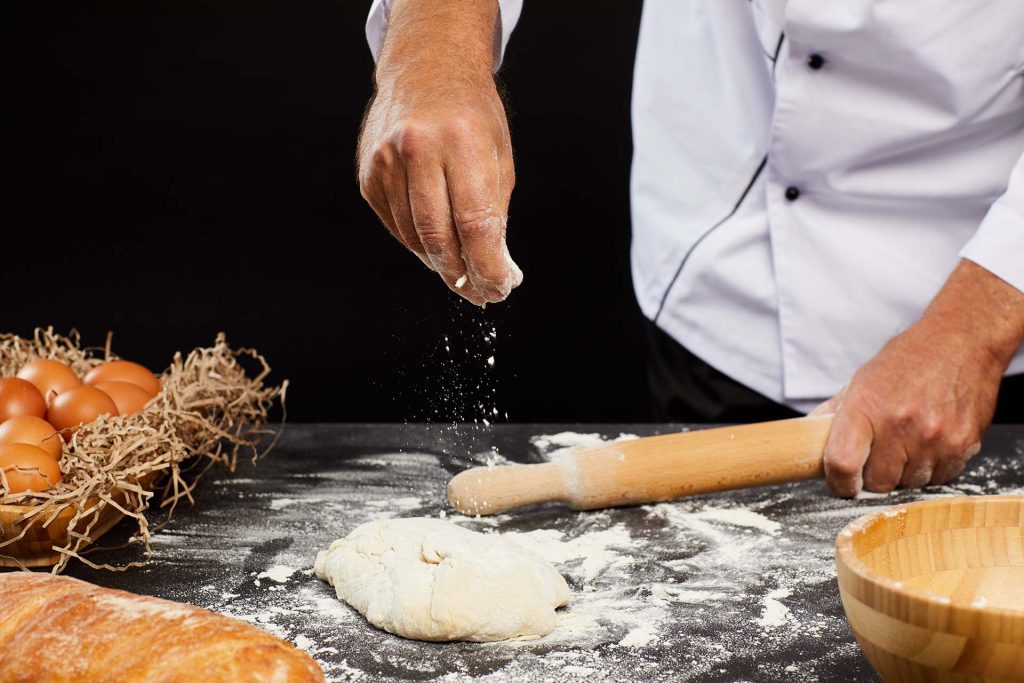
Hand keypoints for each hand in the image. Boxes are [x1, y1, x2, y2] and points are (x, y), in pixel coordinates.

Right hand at [357, 0, 521, 305]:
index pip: (475, 224)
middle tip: (481, 292)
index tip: (499, 290)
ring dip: (440, 264)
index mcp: (461, 142)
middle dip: (464, 273)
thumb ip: (495, 213)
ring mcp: (386, 162)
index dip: (487, 267)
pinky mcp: (369, 176)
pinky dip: (418, 244)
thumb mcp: (498, 156)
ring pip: (414, 238)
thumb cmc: (472, 116)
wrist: (427, 70)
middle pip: (439, 237)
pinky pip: (396, 226)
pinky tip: (436, 246)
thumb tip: (496, 272)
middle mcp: (418, 150)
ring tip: (462, 272)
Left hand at [819, 261, 1023, 495]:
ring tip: (908, 441)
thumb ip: (835, 414)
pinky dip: (932, 468)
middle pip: (878, 483)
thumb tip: (807, 439)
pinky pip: (939, 478)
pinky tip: (930, 442)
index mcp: (866, 407)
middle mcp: (901, 425)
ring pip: (909, 484)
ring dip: (905, 472)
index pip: (842, 464)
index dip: (838, 483)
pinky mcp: (963, 445)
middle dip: (874, 476)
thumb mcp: (862, 379)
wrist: (962, 341)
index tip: (841, 484)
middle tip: (878, 455)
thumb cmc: (909, 359)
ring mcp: (935, 438)